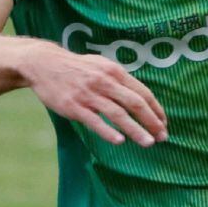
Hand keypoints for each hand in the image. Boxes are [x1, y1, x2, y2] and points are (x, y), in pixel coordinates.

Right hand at [20, 42, 167, 146]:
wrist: (43, 63)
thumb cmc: (77, 68)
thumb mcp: (102, 65)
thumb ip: (120, 80)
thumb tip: (141, 96)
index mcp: (115, 72)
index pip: (143, 93)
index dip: (156, 110)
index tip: (164, 124)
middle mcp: (104, 81)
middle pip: (135, 103)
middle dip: (152, 121)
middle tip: (163, 137)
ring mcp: (89, 94)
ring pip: (117, 114)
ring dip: (135, 130)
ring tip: (149, 143)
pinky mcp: (73, 105)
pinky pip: (94, 120)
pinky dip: (107, 131)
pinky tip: (119, 141)